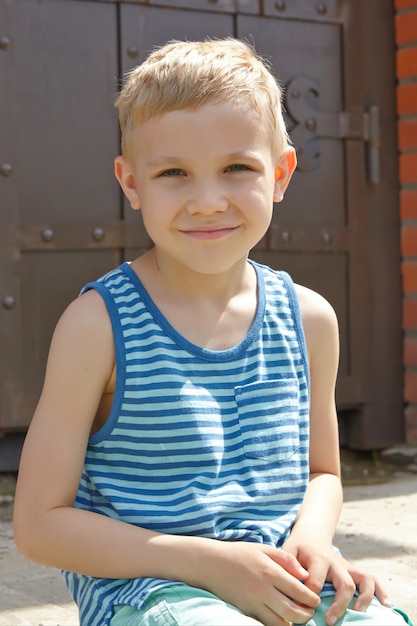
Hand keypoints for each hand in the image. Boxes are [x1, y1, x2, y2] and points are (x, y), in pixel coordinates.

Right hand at [199, 540, 320, 625]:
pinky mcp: (246, 611)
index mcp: (271, 572)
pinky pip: (266, 623)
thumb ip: (287, 560)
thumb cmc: (240, 553)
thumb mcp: (264, 549)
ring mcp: (254, 603)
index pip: (299, 591)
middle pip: (293, 612)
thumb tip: (305, 575)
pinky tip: (281, 616)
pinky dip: (277, 623)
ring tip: (296, 615)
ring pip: (280, 623)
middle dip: (306, 615)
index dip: (312, 598)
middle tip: (309, 611)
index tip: (315, 599)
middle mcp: (263, 590)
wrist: (212, 564)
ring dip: (292, 622)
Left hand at [282, 536, 388, 624]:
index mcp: (317, 558)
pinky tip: (385, 604)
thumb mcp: (287, 551)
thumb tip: (293, 583)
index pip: (315, 581)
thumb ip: (287, 566)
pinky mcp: (353, 571)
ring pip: (363, 579)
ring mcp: (346, 567)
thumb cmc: (297, 547)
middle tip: (330, 620)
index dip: (308, 597)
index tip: (301, 609)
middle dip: (339, 603)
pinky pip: (372, 578)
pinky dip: (380, 590)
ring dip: (364, 597)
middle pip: (344, 583)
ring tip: (359, 612)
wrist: (311, 534)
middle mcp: (335, 563)